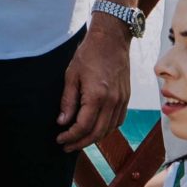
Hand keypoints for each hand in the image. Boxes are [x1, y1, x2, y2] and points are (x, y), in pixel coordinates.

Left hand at [56, 21, 130, 148]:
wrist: (111, 40)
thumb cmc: (88, 54)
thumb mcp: (71, 75)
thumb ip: (68, 101)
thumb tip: (62, 122)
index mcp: (97, 95)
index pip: (84, 126)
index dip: (71, 136)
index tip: (59, 139)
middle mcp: (113, 101)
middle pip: (98, 133)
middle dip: (80, 143)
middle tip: (66, 146)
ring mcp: (122, 100)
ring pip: (109, 129)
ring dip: (94, 139)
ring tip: (78, 141)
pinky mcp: (126, 98)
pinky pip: (118, 121)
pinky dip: (106, 129)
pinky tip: (95, 130)